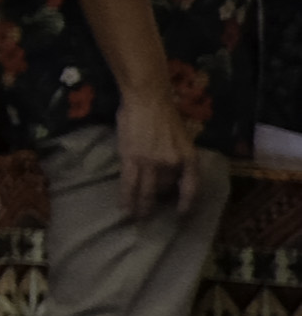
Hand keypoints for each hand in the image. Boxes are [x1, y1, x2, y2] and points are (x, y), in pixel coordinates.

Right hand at [117, 85, 196, 218]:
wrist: (148, 99)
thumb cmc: (165, 113)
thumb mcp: (182, 137)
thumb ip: (176, 155)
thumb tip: (167, 170)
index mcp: (189, 157)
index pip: (191, 187)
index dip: (187, 203)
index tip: (181, 214)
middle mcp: (173, 164)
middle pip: (165, 189)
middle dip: (158, 200)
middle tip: (150, 210)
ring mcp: (151, 162)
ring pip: (147, 191)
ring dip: (142, 206)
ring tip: (137, 217)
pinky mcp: (132, 159)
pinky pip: (129, 184)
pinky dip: (127, 199)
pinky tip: (124, 209)